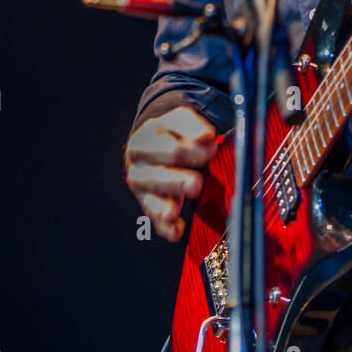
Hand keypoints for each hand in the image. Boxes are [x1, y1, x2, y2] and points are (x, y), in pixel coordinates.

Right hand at [125, 106, 219, 241]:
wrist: (153, 143)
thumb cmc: (172, 132)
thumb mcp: (181, 120)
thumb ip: (193, 126)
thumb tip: (207, 137)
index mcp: (145, 138)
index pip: (169, 147)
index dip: (191, 150)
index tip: (213, 149)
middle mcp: (138, 164)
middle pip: (157, 175)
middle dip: (176, 181)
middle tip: (196, 184)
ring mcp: (141, 187)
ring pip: (151, 199)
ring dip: (164, 207)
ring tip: (174, 213)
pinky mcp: (148, 204)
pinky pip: (154, 219)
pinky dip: (165, 227)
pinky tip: (176, 231)